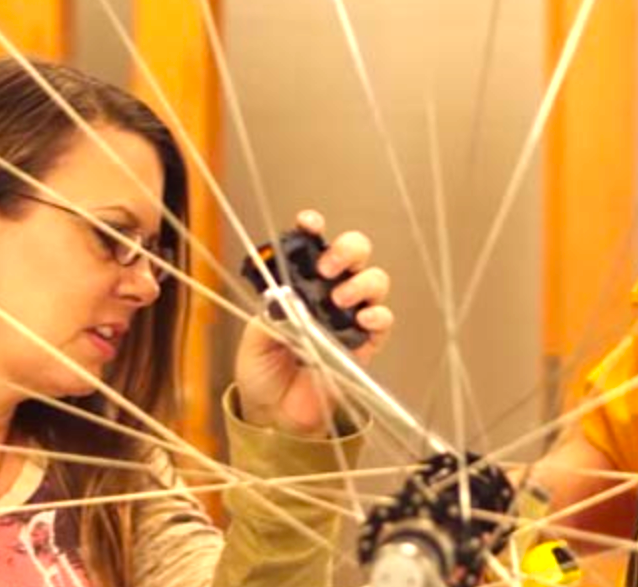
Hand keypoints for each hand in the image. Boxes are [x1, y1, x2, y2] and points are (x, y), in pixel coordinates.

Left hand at [235, 210, 392, 436]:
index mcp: (300, 283)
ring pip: (375, 280)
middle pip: (355, 253)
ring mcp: (350, 316)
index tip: (309, 223)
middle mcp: (329, 292)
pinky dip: (377, 315)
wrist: (276, 415)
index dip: (313, 228)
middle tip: (328, 267)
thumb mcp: (254, 337)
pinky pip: (383, 320)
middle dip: (346, 249)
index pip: (312, 245)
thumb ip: (269, 312)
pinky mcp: (366, 343)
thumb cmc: (263, 373)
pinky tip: (362, 321)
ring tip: (340, 299)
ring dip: (361, 282)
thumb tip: (284, 294)